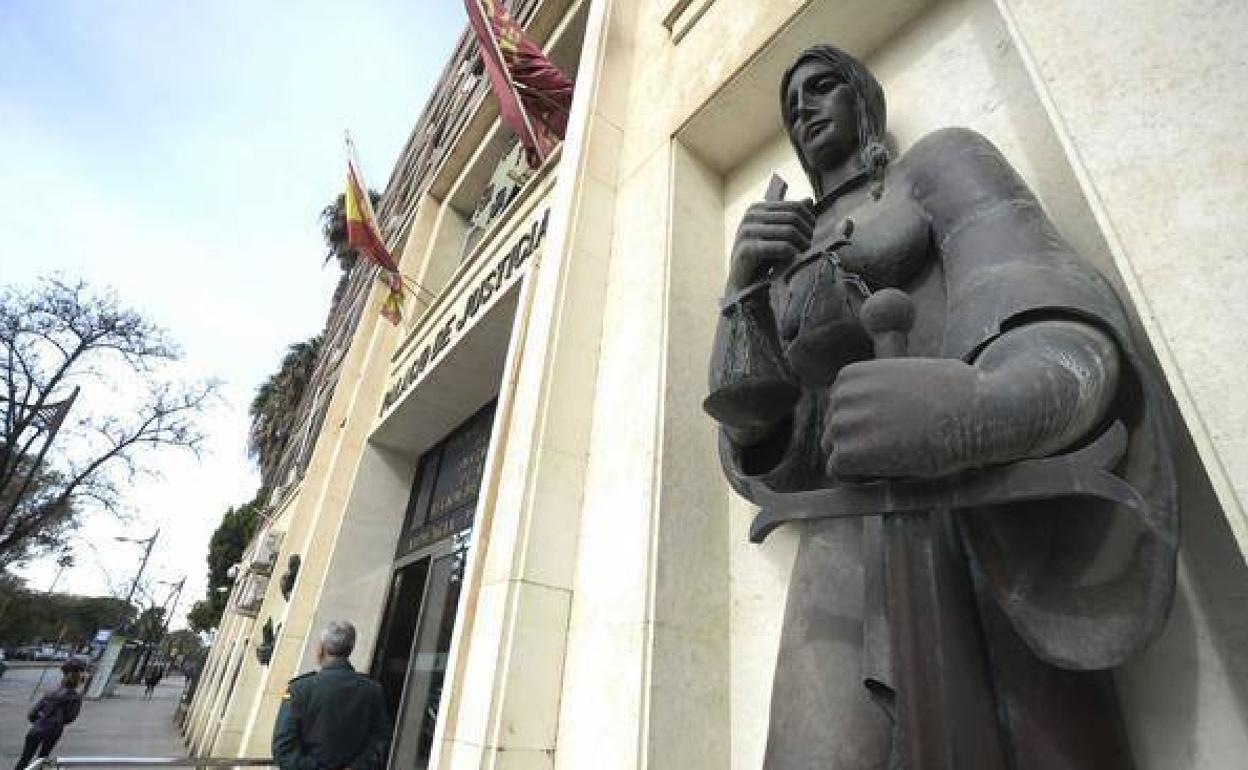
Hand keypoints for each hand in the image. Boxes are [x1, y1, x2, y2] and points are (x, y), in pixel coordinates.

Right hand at [728, 199, 814, 290]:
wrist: (743, 283)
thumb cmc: (762, 258)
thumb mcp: (777, 234)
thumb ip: (791, 217)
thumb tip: (809, 200)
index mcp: (757, 208)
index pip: (795, 206)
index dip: (809, 221)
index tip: (810, 236)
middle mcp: (750, 216)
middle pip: (794, 217)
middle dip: (806, 233)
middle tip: (807, 247)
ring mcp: (747, 232)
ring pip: (790, 231)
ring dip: (801, 244)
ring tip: (801, 254)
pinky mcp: (748, 249)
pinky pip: (782, 247)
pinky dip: (792, 254)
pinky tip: (792, 260)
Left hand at [822, 358, 985, 478]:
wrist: (976, 413)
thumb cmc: (953, 394)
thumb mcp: (906, 376)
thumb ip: (877, 389)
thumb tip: (871, 408)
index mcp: (850, 375)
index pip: (840, 409)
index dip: (864, 425)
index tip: (892, 428)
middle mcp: (840, 396)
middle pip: (834, 430)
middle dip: (859, 443)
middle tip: (898, 445)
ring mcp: (841, 423)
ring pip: (835, 451)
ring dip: (860, 460)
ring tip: (898, 454)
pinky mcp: (847, 453)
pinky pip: (838, 472)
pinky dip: (860, 477)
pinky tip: (889, 468)